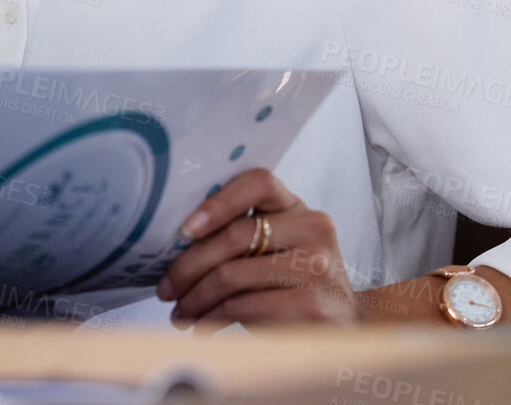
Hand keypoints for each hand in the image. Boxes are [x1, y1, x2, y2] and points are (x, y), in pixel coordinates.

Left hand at [155, 167, 358, 329]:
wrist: (344, 330)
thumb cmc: (294, 287)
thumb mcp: (276, 251)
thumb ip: (241, 237)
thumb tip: (174, 247)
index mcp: (297, 208)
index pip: (258, 182)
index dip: (217, 202)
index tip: (184, 230)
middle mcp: (313, 230)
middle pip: (235, 236)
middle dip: (188, 266)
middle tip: (165, 289)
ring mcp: (317, 268)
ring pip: (232, 276)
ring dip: (196, 299)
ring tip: (181, 313)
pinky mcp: (312, 306)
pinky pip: (244, 308)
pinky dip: (213, 320)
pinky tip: (204, 327)